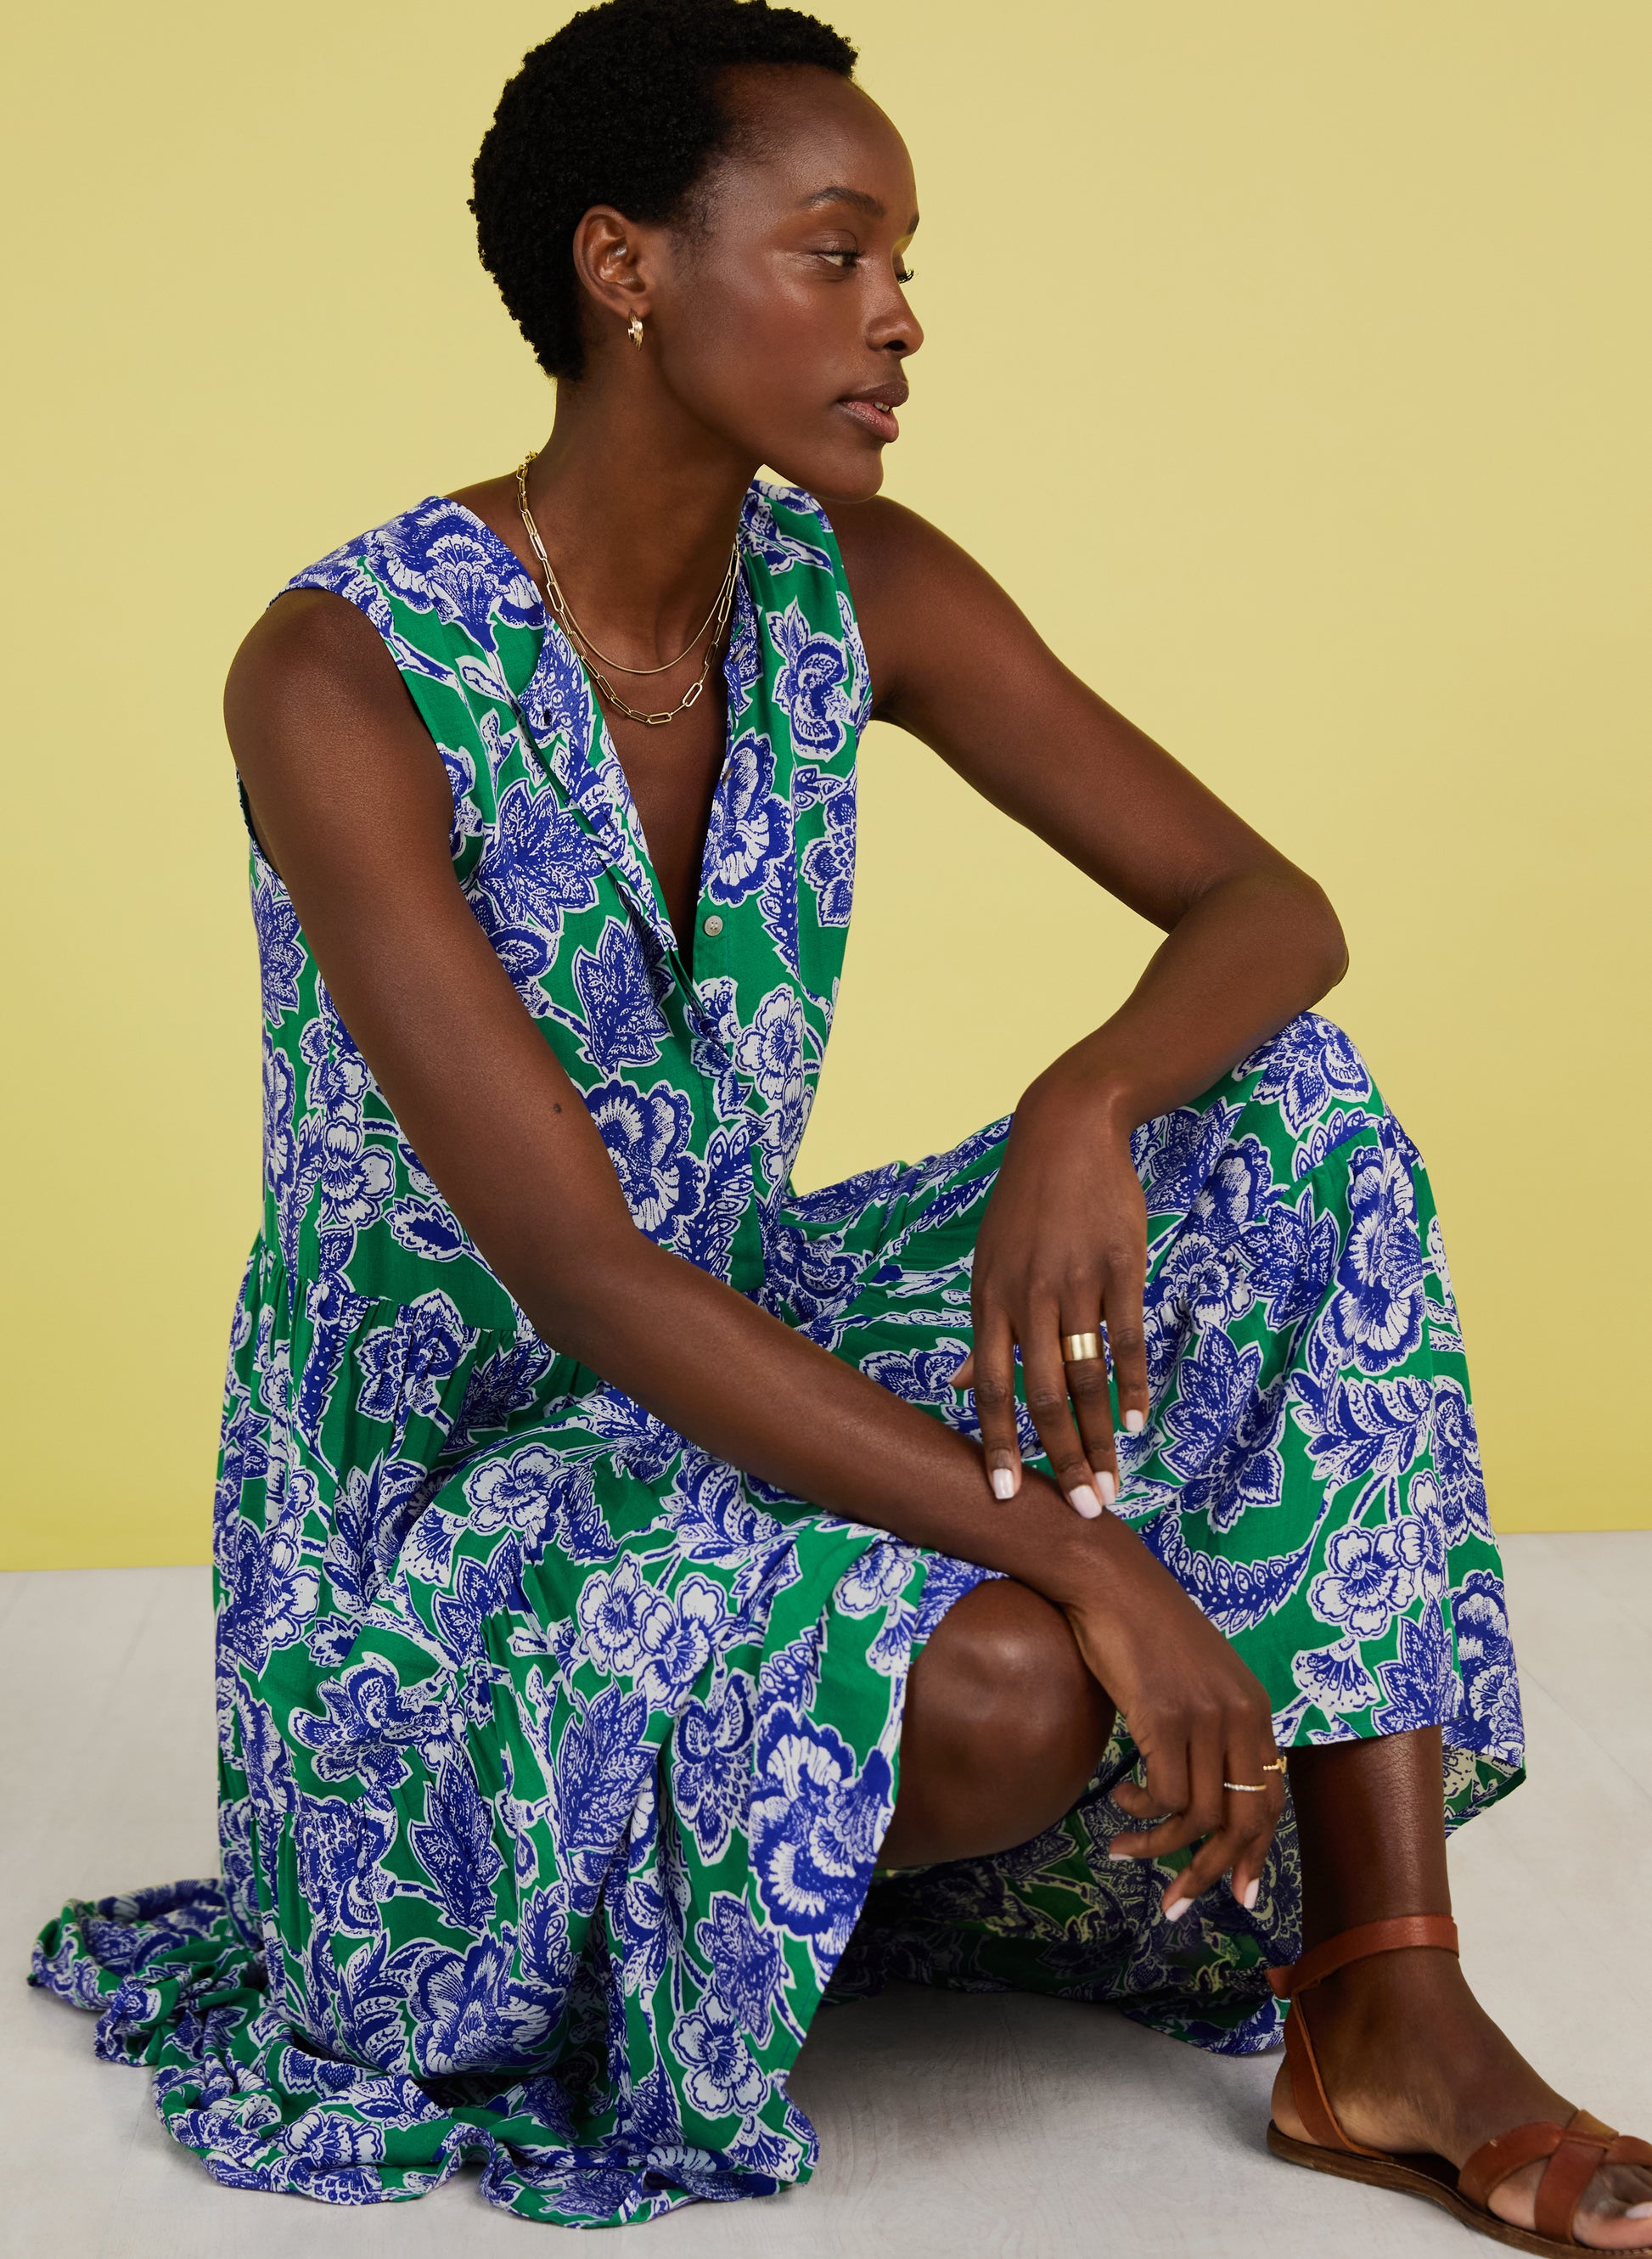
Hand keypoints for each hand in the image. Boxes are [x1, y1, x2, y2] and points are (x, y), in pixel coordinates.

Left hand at [951, 1069, 1148, 1516]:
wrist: (1066, 1132)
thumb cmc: (1025, 1209)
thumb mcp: (989, 1263)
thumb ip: (981, 1331)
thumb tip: (959, 1387)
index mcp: (990, 1301)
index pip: (990, 1388)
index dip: (997, 1445)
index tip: (1006, 1497)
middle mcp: (1028, 1297)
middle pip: (1042, 1395)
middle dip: (1062, 1459)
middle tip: (1085, 1510)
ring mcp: (1076, 1282)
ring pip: (1087, 1376)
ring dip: (1101, 1436)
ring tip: (1113, 1481)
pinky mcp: (1120, 1266)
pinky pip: (1126, 1338)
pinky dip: (1131, 1385)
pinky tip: (1136, 1421)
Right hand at [1066, 1549, 1285, 1916]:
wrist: (1110, 1581)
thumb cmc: (1141, 1628)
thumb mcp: (1194, 1679)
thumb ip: (1208, 1726)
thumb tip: (1195, 1791)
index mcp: (1255, 1708)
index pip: (1272, 1799)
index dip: (1255, 1853)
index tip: (1237, 1894)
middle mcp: (1241, 1717)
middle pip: (1245, 1822)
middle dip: (1213, 1873)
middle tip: (1177, 1903)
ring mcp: (1205, 1718)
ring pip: (1201, 1818)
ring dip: (1160, 1848)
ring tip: (1125, 1848)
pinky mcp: (1165, 1719)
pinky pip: (1165, 1796)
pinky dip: (1142, 1813)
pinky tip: (1119, 1802)